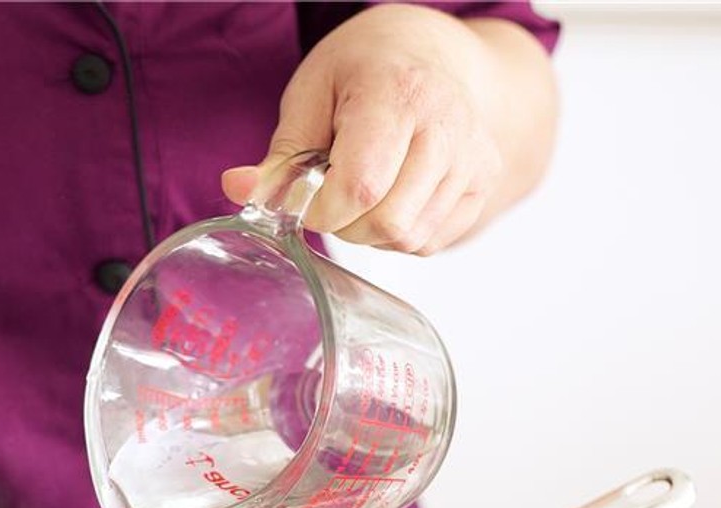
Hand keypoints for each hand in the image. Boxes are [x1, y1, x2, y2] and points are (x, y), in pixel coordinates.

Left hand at [222, 5, 556, 255]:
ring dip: (370, 233)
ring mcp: (472, 157)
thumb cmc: (365, 68)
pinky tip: (389, 198)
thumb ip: (280, 154)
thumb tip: (238, 189)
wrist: (433, 51)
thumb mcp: (311, 93)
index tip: (307, 197)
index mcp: (399, 93)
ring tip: (363, 190)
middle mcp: (447, 125)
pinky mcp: (482, 184)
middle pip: (388, 222)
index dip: (322, 210)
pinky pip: (430, 241)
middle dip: (345, 225)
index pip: (361, 186)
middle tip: (332, 195)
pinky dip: (398, 236)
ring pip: (409, 239)